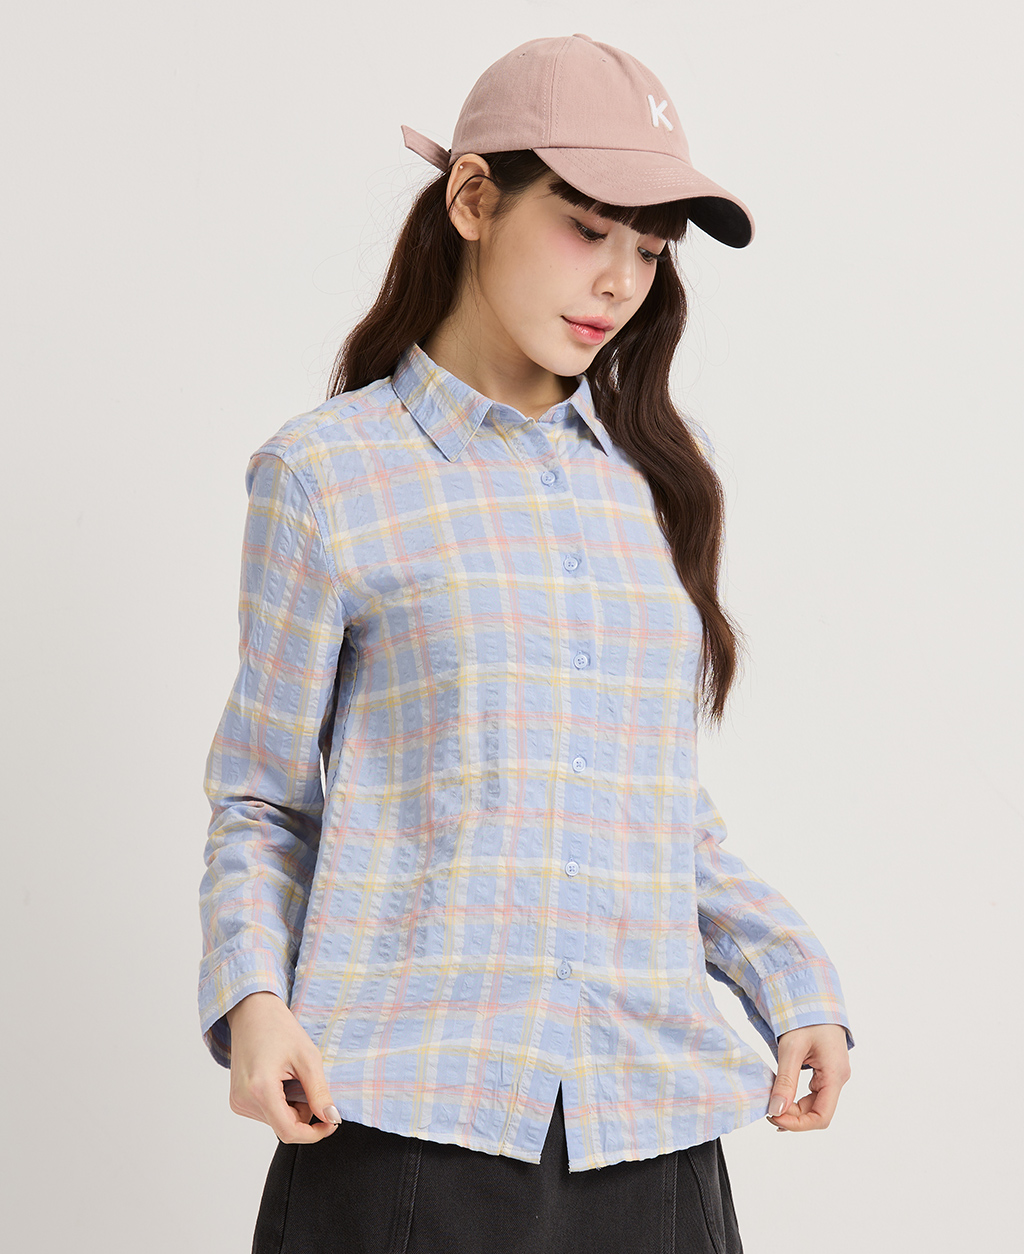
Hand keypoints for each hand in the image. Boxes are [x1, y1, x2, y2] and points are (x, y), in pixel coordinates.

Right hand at [225, 990, 341, 1143]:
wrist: (252, 1012)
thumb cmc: (279, 1028)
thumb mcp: (307, 1057)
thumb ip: (319, 1092)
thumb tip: (332, 1118)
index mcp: (260, 1089)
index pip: (288, 1131)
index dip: (314, 1133)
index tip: (331, 1123)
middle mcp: (244, 1100)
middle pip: (284, 1126)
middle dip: (304, 1111)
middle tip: (307, 1080)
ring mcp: (238, 1102)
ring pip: (277, 1121)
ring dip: (292, 1106)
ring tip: (290, 1075)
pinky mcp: (238, 1101)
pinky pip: (267, 1113)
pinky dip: (281, 1102)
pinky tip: (280, 1079)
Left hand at [766, 1023, 850, 1132]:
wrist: (814, 996)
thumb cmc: (806, 1016)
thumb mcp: (791, 1048)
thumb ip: (785, 1081)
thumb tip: (776, 1111)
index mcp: (835, 1075)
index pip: (822, 1117)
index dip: (798, 1124)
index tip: (774, 1118)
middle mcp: (838, 1078)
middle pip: (818, 1112)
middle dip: (793, 1116)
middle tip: (768, 1110)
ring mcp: (833, 1074)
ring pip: (815, 1104)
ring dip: (794, 1108)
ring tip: (773, 1103)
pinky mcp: (826, 1069)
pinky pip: (814, 1092)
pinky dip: (797, 1098)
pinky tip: (783, 1095)